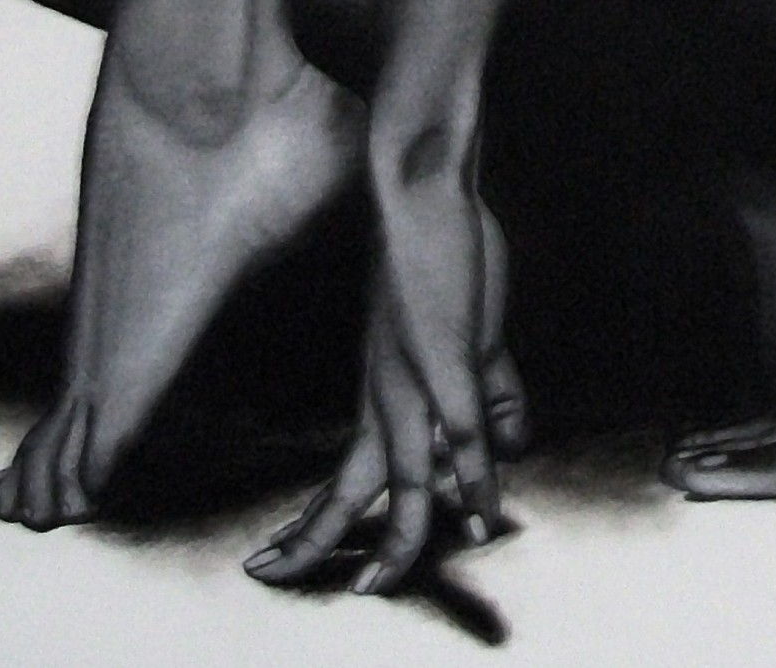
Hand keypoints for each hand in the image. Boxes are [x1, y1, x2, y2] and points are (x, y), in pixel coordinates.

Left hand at [244, 186, 523, 594]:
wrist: (420, 190)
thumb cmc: (441, 251)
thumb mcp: (464, 336)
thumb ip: (489, 393)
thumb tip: (507, 445)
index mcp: (382, 386)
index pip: (345, 470)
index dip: (317, 517)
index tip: (280, 552)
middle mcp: (387, 392)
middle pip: (348, 488)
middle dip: (313, 545)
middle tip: (269, 576)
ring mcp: (416, 383)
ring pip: (402, 484)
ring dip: (398, 544)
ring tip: (381, 584)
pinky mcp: (449, 366)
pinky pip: (463, 443)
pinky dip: (475, 487)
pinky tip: (482, 517)